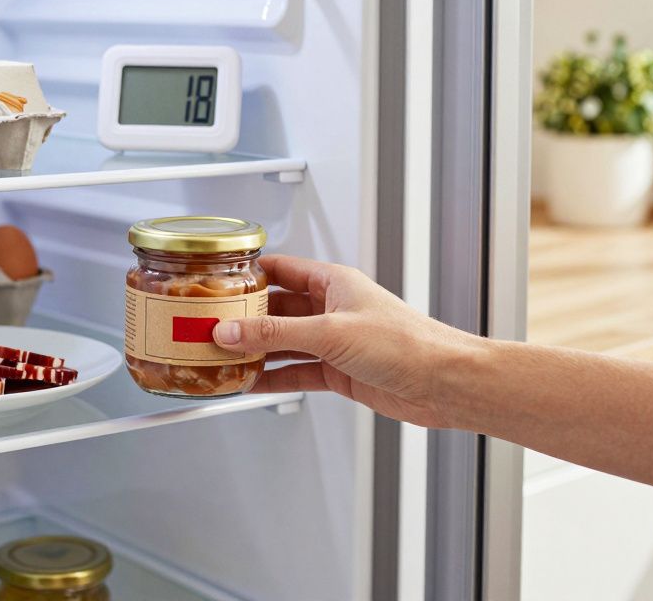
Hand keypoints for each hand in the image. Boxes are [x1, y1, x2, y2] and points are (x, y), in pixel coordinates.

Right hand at [212, 254, 484, 426]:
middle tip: (209, 326)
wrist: (443, 383)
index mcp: (333, 282)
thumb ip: (277, 335)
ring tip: (221, 356)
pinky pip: (294, 371)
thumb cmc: (407, 343)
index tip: (217, 282)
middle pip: (275, 310)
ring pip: (282, 343)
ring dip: (254, 351)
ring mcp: (333, 342)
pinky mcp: (337, 372)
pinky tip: (250, 382)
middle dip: (243, 319)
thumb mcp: (331, 333)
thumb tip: (233, 331)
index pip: (280, 269)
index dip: (248, 274)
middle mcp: (331, 309)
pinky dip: (272, 377)